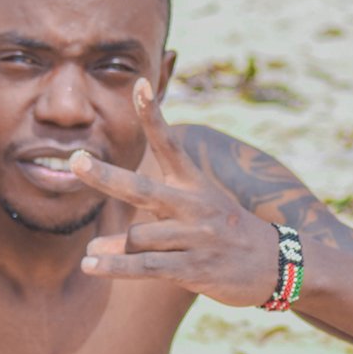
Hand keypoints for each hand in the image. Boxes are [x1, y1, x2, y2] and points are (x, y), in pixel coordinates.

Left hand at [72, 81, 280, 306]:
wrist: (278, 265)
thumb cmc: (227, 238)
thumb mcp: (197, 216)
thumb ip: (144, 228)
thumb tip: (93, 249)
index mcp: (195, 185)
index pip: (169, 145)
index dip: (153, 116)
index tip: (139, 85)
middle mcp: (195, 206)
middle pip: (141, 189)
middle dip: (106, 176)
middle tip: (75, 160)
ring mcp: (196, 237)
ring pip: (137, 237)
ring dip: (112, 248)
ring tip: (91, 257)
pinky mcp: (195, 268)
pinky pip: (146, 266)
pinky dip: (115, 267)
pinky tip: (90, 266)